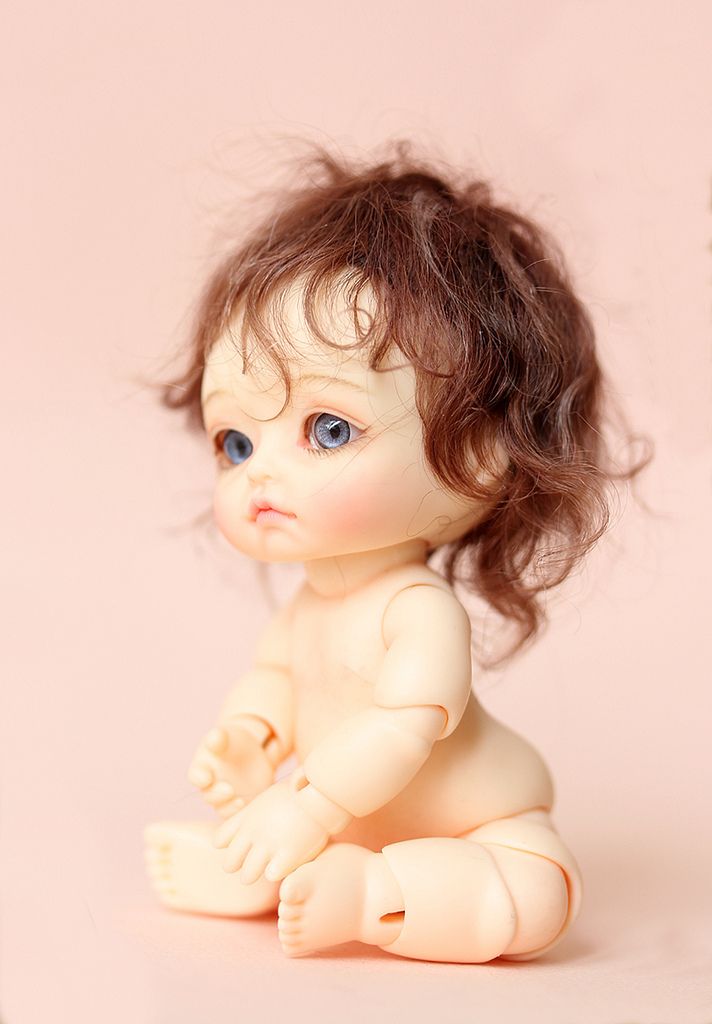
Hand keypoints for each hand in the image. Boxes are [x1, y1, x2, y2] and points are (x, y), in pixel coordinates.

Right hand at [187, 722, 273, 817]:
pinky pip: (237, 814)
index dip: (199, 778)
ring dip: (229, 807)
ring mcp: (225, 798)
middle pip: (209, 796)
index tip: (205, 777)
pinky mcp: (239, 804)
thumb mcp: (227, 736)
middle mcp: (211, 787)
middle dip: (217, 795)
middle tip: (229, 789)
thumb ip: (219, 738)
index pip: (196, 775)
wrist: (249, 753)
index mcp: (203, 768)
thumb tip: (216, 736)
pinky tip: (248, 805)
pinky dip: (241, 812)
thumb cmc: (231, 743)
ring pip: (222, 808)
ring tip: (240, 801)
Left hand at [213, 780, 329, 883]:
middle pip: (229, 864)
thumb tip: (230, 836)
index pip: (219, 841)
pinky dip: (278, 873)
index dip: (230, 846)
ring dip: (258, 873)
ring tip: (272, 865)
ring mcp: (269, 845)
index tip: (244, 845)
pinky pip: (271, 876)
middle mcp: (253, 833)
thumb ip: (244, 818)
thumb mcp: (263, 800)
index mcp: (247, 818)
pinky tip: (287, 864)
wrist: (321, 794)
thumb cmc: (295, 795)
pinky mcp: (287, 856)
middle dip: (240, 866)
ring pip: (247, 876)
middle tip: (256, 862)